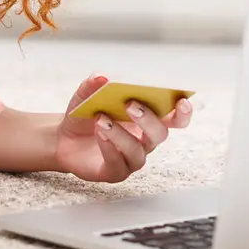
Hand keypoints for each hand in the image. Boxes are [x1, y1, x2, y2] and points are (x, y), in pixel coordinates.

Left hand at [54, 74, 192, 182]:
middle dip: (148, 119)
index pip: (175, 119)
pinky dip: (109, 147)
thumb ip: (93, 85)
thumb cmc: (86, 115)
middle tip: (130, 105)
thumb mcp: (85, 96)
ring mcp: (131, 159)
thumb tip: (103, 77)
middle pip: (160, 134)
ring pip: (137, 150)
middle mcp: (145, 141)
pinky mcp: (115, 172)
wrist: (65, 138)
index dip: (183, 112)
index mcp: (148, 120)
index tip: (182, 101)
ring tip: (102, 119)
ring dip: (121, 134)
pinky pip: (118, 164)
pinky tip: (99, 133)